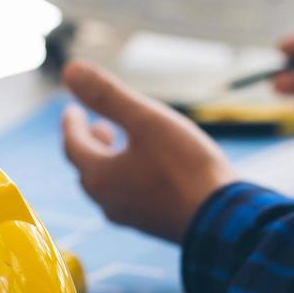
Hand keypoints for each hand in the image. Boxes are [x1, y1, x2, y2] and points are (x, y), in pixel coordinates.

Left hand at [61, 61, 236, 242]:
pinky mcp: (155, 224)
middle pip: (87, 169)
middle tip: (99, 125)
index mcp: (99, 177)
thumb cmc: (184, 167)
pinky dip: (129, 176)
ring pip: (109, 186)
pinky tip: (151, 170)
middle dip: (89, 144)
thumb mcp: (146, 120)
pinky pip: (130, 197)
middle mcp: (109, 202)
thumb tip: (69, 68)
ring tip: (123, 145)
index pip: (72, 146)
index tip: (72, 109)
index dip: (71, 124)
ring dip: (109, 161)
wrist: (224, 221)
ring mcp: (132, 217)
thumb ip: (107, 95)